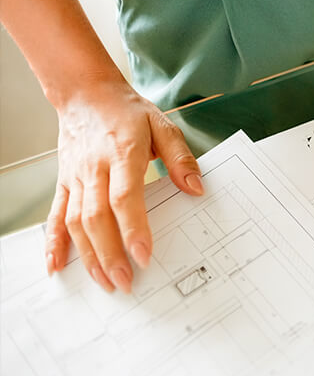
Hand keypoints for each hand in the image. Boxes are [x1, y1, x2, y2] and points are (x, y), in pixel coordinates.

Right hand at [46, 78, 202, 292]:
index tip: (143, 255)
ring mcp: (75, 177)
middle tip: (125, 282)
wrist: (86, 93)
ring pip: (75, 221)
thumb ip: (181, 159)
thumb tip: (196, 189)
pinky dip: (54, 242)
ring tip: (104, 281)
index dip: (133, 228)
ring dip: (88, 255)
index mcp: (122, 154)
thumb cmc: (128, 112)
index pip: (125, 197)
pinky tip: (56, 266)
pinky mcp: (64, 182)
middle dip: (110, 253)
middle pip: (97, 217)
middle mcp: (94, 169)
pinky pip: (56, 215)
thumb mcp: (163, 126)